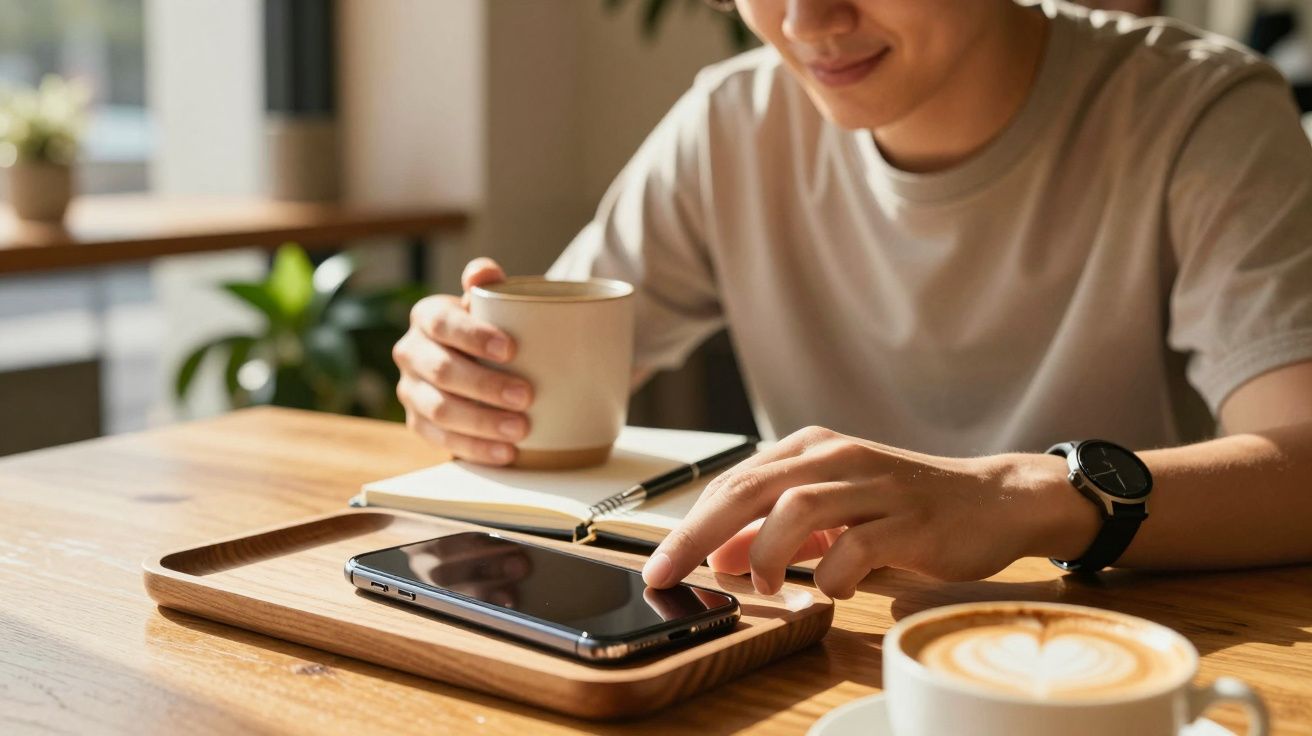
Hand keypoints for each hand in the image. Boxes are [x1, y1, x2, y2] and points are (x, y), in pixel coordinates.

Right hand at [393, 258, 533, 464]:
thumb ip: (489, 284)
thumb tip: (485, 272)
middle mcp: (410, 352)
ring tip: (521, 429)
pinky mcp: (417, 423)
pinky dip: (475, 448)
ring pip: (440, 410)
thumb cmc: (489, 328)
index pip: (443, 324)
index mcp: (426, 316)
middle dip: (485, 386)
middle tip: (526, 395)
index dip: (474, 337)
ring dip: (482, 422)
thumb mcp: (490, 303)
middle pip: (442, 371)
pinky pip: (441, 441)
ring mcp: (409, 390)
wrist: (475, 361)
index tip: (512, 350)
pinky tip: (505, 453)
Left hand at [641, 426, 1093, 598]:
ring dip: (769, 551)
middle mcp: (838, 457)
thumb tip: (724, 554)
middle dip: (701, 533)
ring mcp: (876, 485)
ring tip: (766, 584)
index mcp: (812, 448)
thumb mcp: (834, 510)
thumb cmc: (905, 506)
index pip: (734, 481)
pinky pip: (858, 545)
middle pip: (752, 487)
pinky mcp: (911, 518)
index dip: (690, 523)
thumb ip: (779, 528)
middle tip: (671, 573)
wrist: (992, 500)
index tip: (659, 562)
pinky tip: (832, 589)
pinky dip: (833, 573)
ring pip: (799, 506)